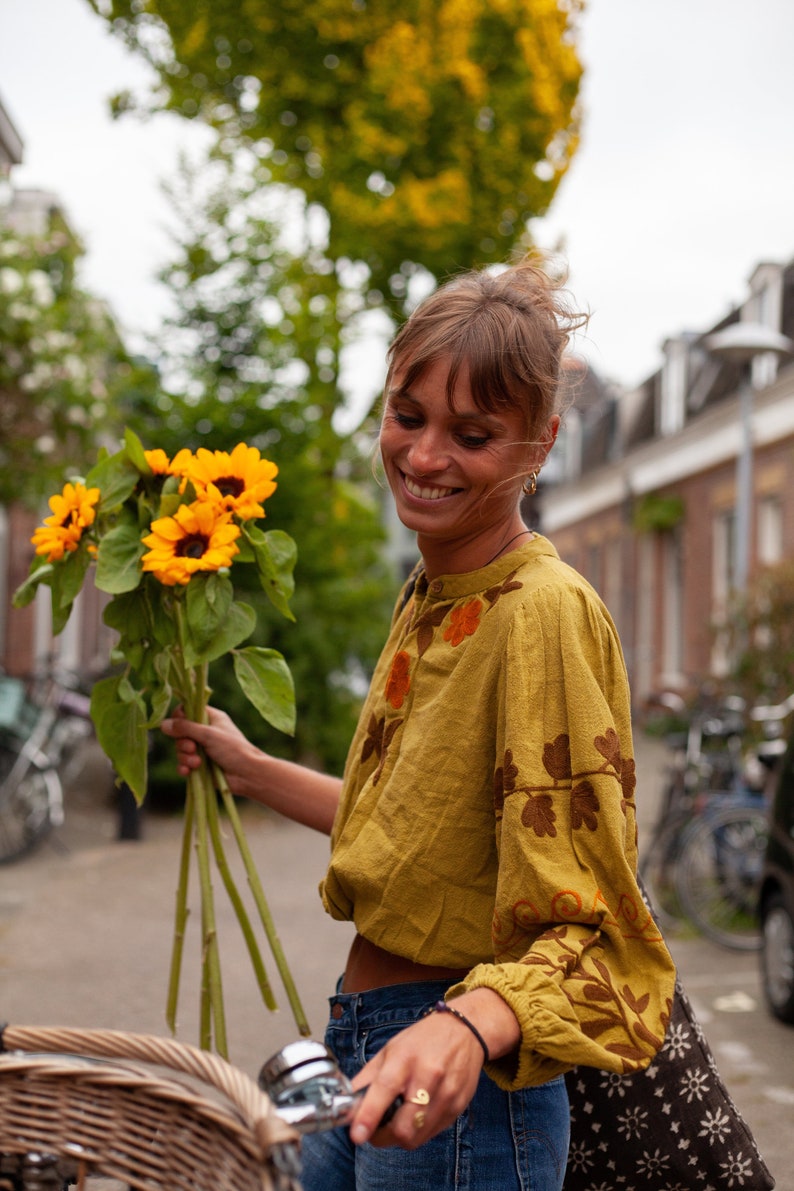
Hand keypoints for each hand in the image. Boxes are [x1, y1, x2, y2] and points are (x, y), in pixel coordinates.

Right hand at [161, 706, 341, 832]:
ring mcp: (202, 749)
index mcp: (211, 718)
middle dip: (183, 742)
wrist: (248, 775)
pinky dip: (184, 767)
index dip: (179, 717)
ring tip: (198, 763)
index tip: (179, 724)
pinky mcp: (200, 766)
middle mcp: (205, 732)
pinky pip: (183, 764)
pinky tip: (189, 772)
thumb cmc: (233, 749)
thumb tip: (163, 724)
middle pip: (180, 732)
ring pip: (180, 750)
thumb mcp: (209, 734)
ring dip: (185, 757)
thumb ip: (186, 728)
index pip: (187, 711)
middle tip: (193, 748)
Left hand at [348, 989, 519, 1148]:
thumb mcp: (390, 1049)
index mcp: (405, 1058)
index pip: (385, 1090)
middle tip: (375, 1130)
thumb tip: (347, 1104)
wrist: (466, 1030)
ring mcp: (446, 1094)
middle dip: (383, 1137)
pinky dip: (419, 1131)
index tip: (357, 1135)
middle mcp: (428, 1076)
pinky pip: (432, 1134)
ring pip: (418, 1137)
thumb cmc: (423, 1039)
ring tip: (396, 1120)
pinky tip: (417, 1113)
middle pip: (404, 1128)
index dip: (369, 1115)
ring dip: (401, 1137)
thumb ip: (368, 1078)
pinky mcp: (458, 1107)